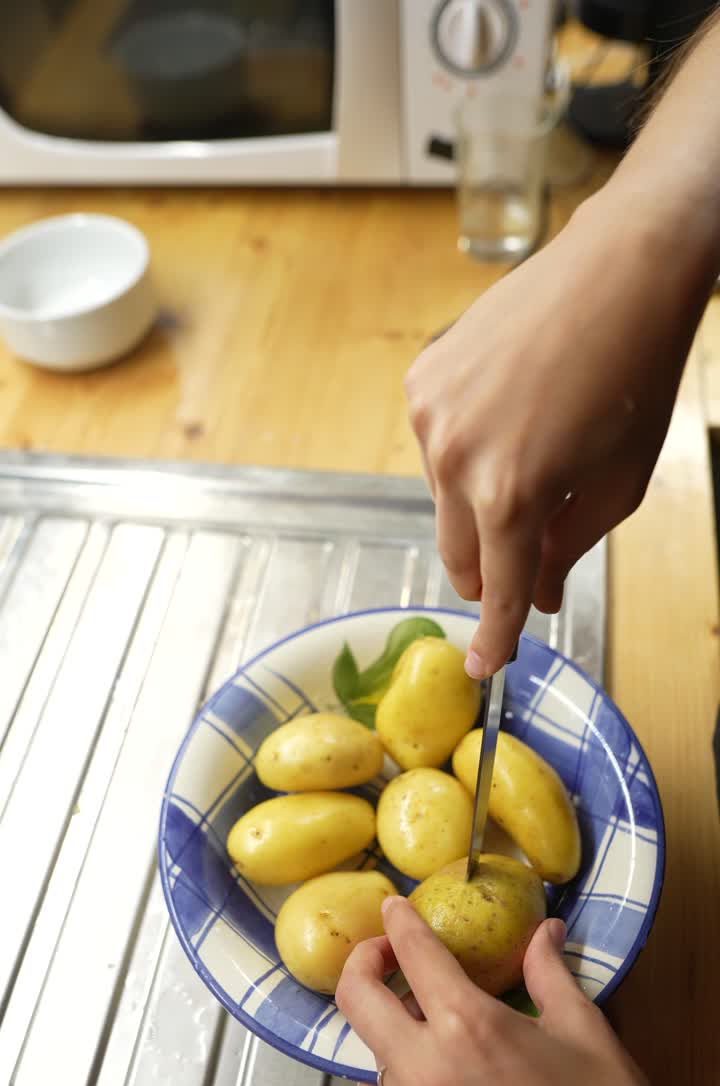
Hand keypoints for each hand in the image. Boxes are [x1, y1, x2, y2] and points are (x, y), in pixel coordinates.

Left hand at [336, 898, 719, 1085]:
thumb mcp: (587, 1032)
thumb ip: (550, 973)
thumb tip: (544, 932)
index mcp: (472, 1026)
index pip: (413, 953)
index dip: (398, 923)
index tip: (394, 911)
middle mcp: (429, 1074)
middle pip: (360, 1000)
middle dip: (365, 965)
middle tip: (383, 957)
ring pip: (377, 1062)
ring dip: (395, 1040)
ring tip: (425, 1037)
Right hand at [405, 189, 715, 676]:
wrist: (618, 272)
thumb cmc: (634, 375)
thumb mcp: (618, 483)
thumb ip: (568, 550)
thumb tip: (540, 596)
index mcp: (511, 494)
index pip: (498, 591)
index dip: (495, 636)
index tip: (486, 667)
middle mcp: (456, 460)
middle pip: (459, 556)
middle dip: (492, 570)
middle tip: (527, 557)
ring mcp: (431, 416)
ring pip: (444, 502)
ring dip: (479, 505)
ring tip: (531, 456)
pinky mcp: (422, 381)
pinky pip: (435, 448)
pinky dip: (466, 453)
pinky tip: (508, 417)